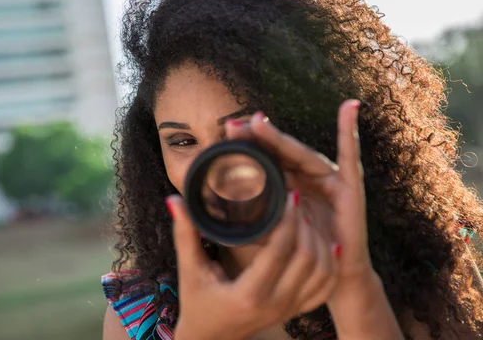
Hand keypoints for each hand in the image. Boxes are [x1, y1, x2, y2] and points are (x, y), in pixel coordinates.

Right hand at [167, 191, 338, 339]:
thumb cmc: (197, 303)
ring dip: (321, 243)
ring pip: (323, 273)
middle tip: (300, 202)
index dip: (289, 219)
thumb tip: (174, 200)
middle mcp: (275, 304)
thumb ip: (185, 234)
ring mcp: (288, 310)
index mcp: (249, 293)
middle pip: (308, 259)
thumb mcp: (189, 270)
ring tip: (310, 217)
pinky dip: (331, 265)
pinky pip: (325, 289)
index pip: (281, 250)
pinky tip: (329, 244)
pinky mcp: (295, 312)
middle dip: (307, 225)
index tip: (290, 194)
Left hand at [229, 100, 400, 337]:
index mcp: (287, 182)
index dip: (246, 146)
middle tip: (232, 125)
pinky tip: (350, 107)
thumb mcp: (270, 233)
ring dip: (279, 138)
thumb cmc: (300, 252)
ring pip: (300, 153)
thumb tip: (216, 216)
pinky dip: (350, 129)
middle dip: (256, 137)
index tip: (224, 133)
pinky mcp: (349, 185)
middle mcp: (306, 175)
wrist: (333, 275)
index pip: (265, 159)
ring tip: (258, 122)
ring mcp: (327, 177)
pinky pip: (350, 154)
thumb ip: (251, 221)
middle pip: (279, 151)